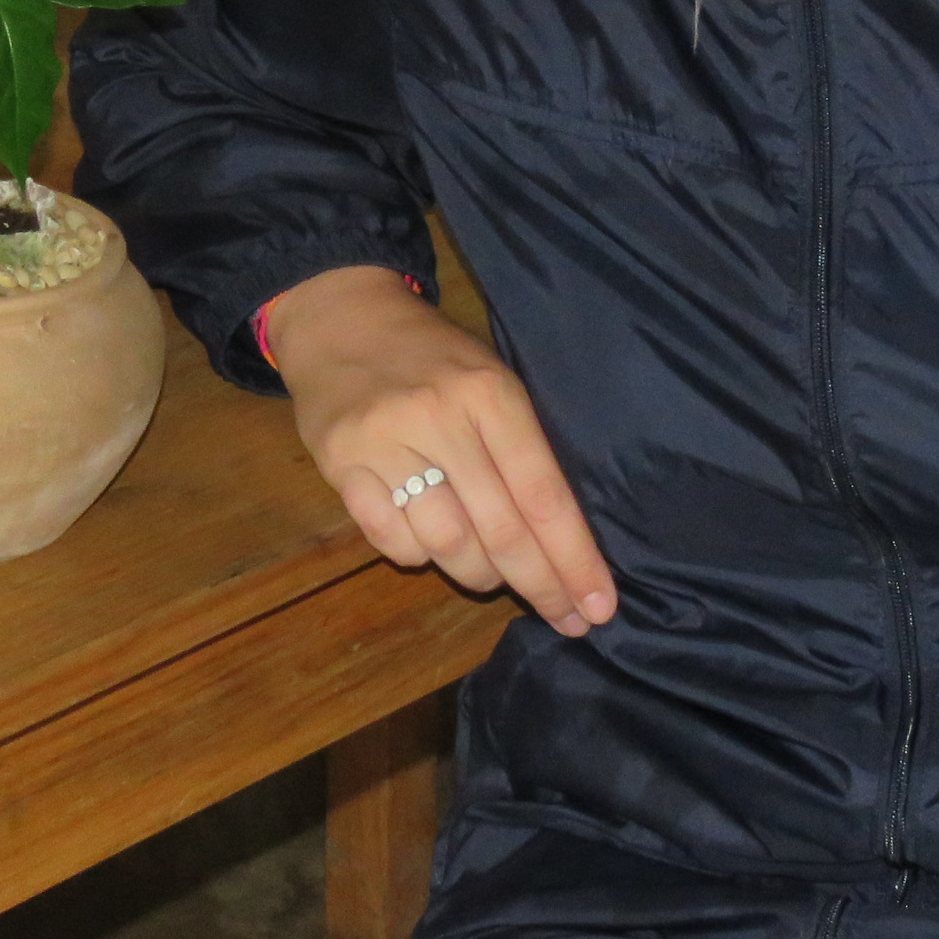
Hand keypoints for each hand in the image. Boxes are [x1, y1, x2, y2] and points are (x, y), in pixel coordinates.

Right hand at [261, 266, 618, 636]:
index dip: (574, 558)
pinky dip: (417, 555)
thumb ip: (521, 448)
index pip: (543, 494)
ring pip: (446, 544)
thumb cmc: (433, 357)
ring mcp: (385, 443)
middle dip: (541, 585)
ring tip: (492, 576)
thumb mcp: (491, 379)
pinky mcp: (340, 464)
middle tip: (567, 620)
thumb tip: (562, 540)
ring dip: (478, 574)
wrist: (341, 318)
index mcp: (491, 394)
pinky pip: (389, 540)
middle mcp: (440, 418)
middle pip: (502, 529)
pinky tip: (430, 545)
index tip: (598, 606)